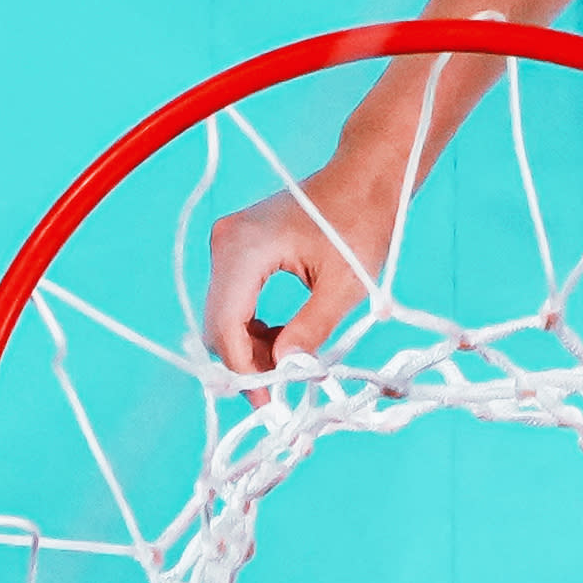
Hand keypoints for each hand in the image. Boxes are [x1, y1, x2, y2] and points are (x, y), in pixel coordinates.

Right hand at [201, 160, 393, 378]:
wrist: (364, 177)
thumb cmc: (361, 221)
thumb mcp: (344, 285)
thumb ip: (311, 329)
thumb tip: (285, 371)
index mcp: (245, 249)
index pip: (226, 327)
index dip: (244, 372)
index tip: (269, 405)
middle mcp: (225, 243)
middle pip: (218, 324)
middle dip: (247, 363)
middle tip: (283, 391)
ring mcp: (228, 242)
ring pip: (223, 315)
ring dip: (251, 346)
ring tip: (292, 364)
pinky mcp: (237, 246)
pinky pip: (233, 298)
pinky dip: (252, 325)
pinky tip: (284, 337)